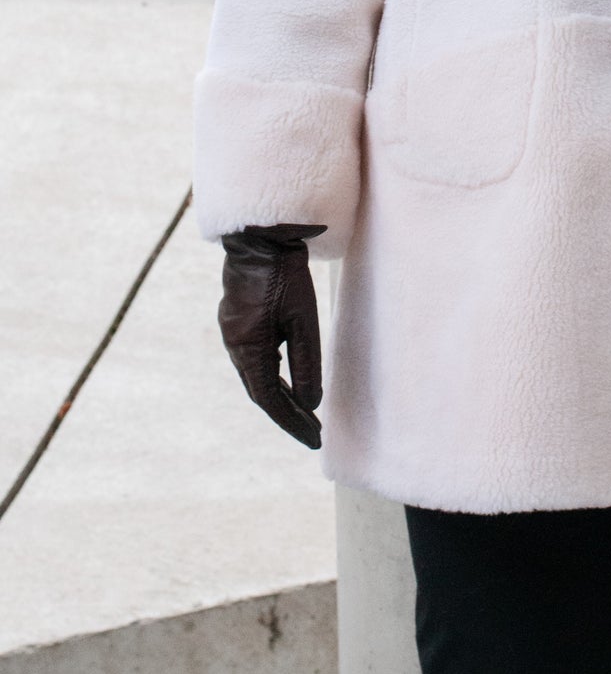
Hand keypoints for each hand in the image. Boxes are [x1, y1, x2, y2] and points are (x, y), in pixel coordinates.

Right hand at [218, 222, 326, 448]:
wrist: (260, 234)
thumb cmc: (284, 274)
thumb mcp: (302, 318)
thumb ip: (306, 362)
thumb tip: (311, 404)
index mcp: (247, 348)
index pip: (270, 399)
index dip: (292, 422)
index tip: (314, 439)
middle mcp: (234, 344)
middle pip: (261, 391)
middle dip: (287, 413)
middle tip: (313, 432)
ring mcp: (232, 331)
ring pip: (256, 375)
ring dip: (279, 395)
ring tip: (303, 413)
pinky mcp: (237, 320)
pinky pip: (253, 358)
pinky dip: (271, 374)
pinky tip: (285, 379)